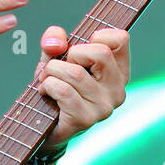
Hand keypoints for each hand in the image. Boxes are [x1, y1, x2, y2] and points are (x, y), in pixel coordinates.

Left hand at [34, 25, 129, 148]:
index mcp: (119, 72)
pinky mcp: (85, 119)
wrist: (46, 128)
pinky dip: (47, 85)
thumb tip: (55, 42)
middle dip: (70, 54)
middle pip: (100, 52)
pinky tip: (44, 91)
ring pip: (76, 72)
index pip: (121, 39)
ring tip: (45, 80)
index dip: (95, 35)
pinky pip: (63, 90)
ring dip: (51, 71)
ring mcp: (103, 107)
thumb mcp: (56, 59)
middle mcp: (117, 90)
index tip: (79, 50)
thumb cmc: (56, 89)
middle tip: (59, 66)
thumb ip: (55, 42)